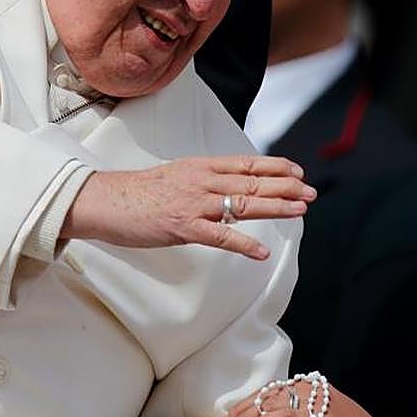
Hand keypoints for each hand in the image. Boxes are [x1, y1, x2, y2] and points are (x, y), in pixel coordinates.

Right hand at [62, 155, 314, 259]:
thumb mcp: (176, 177)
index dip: (275, 166)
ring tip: (300, 211)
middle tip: (311, 193)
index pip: (246, 164)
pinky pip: (221, 237)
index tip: (298, 171)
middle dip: (286, 187)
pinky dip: (244, 245)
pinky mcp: (184, 227)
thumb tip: (226, 187)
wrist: (105, 200)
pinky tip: (263, 253)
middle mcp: (202, 181)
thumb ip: (203, 180)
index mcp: (200, 167)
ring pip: (243, 204)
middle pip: (252, 182)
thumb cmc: (138, 193)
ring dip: (276, 207)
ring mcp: (195, 204)